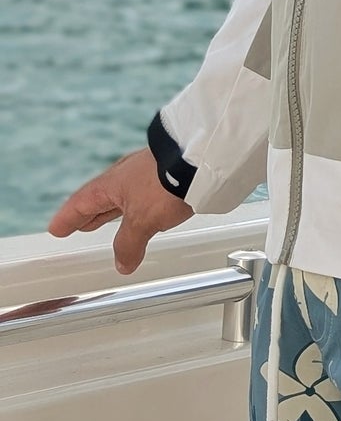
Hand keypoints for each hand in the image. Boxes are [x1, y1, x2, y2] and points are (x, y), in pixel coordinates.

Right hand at [49, 148, 192, 273]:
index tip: (57, 228)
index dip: (68, 218)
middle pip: (99, 198)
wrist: (203, 157)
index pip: (81, 204)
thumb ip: (129, 243)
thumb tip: (122, 263)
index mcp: (110, 184)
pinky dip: (134, 209)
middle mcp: (125, 176)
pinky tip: (142, 215)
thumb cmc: (167, 182)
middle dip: (88, 214)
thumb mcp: (142, 221)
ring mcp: (145, 173)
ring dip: (111, 211)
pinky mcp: (165, 175)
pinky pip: (141, 195)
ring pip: (121, 196)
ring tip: (104, 222)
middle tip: (77, 225)